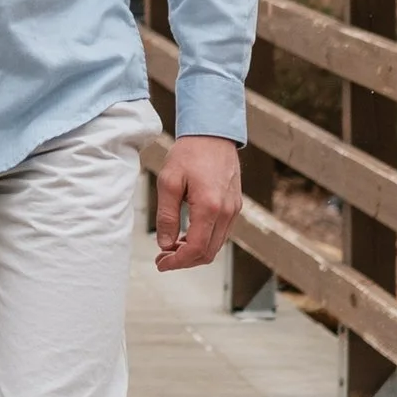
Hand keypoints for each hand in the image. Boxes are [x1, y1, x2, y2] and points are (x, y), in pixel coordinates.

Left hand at [153, 134, 241, 271]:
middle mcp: (226, 212)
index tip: (161, 263)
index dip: (177, 262)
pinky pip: (221, 233)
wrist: (212, 133)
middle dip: (184, 261)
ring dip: (194, 253)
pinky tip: (187, 236)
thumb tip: (164, 244)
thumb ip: (166, 216)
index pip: (196, 249)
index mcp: (210, 207)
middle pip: (208, 253)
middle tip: (163, 258)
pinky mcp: (235, 206)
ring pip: (216, 246)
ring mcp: (234, 210)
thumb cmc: (189, 153)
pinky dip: (204, 241)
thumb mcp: (169, 181)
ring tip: (171, 247)